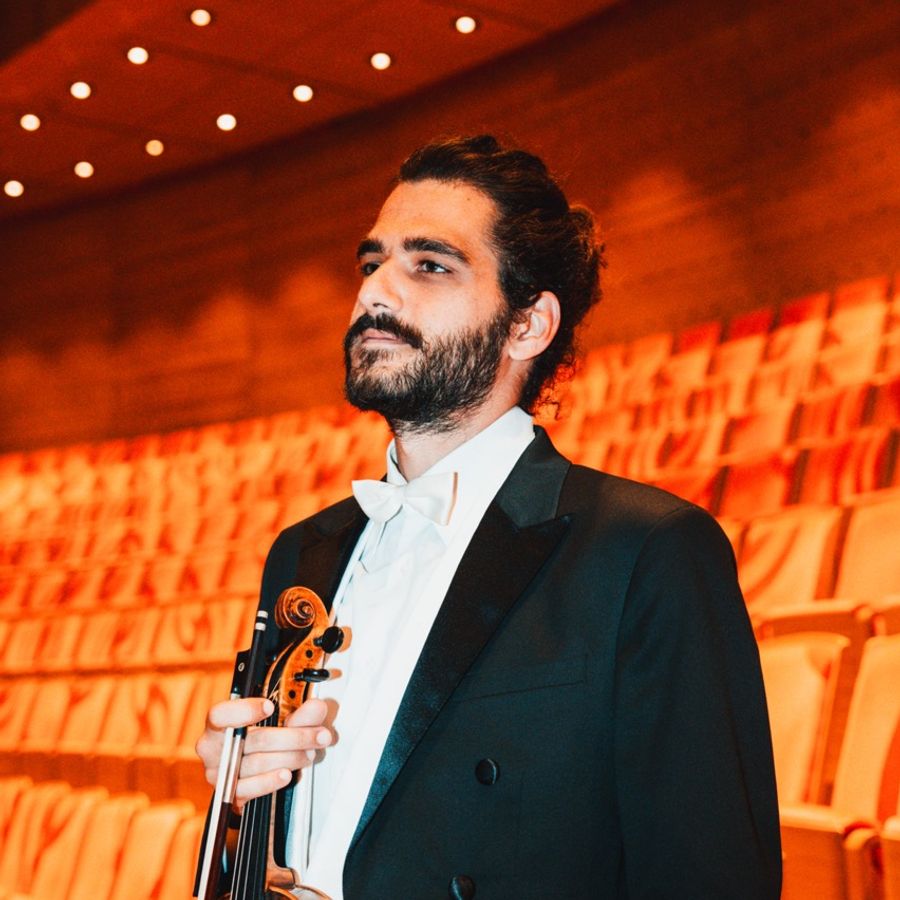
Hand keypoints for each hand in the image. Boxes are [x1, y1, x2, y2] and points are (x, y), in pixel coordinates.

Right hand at [195, 696, 332, 809]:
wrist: (254, 773)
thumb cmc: (262, 740)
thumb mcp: (281, 722)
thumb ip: (299, 714)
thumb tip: (317, 707)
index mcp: (219, 723)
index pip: (220, 714)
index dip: (243, 710)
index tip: (269, 706)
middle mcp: (213, 748)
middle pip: (254, 740)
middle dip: (294, 736)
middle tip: (319, 735)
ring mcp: (219, 773)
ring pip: (257, 763)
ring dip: (290, 758)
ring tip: (310, 753)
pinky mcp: (229, 795)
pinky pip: (250, 788)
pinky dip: (270, 781)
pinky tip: (287, 774)